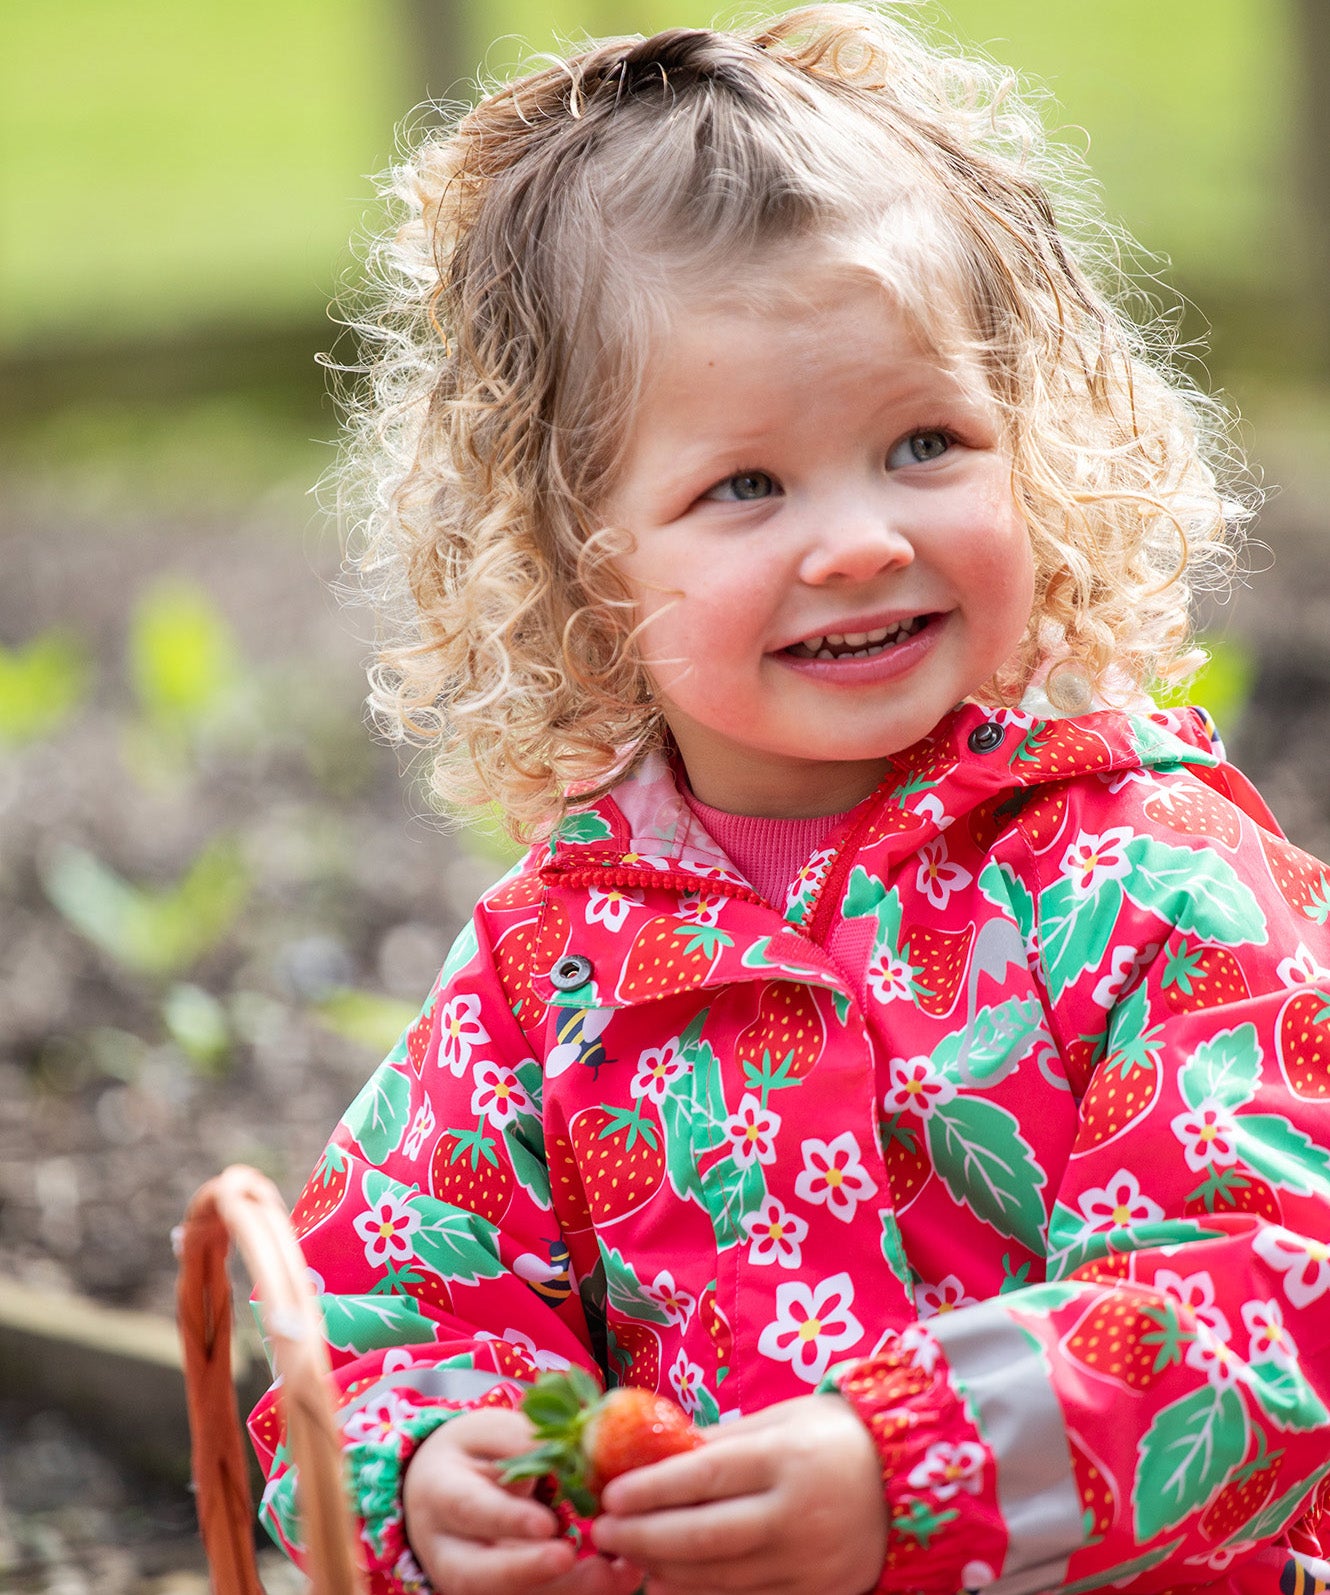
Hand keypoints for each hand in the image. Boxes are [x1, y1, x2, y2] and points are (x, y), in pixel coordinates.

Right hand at [403, 1407, 642, 1594]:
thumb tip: (571, 1456)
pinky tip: (618, 1577)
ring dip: (562, 1590)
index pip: (470, 1510)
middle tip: (573, 1558)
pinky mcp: (499, 1591)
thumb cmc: (474, 1451)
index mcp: (440, 1493)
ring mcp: (470, 1578)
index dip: (508, 1520)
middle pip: (481, 1573)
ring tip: (612, 1573)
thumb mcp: (491, 1431)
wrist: (443, 1485)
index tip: (547, 1525)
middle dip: (529, 1571)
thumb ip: (523, 1443)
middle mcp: (448, 1548)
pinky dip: (575, 1592)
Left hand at [589, 1393, 885, 1594]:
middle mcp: (798, 1513)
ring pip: (720, 1577)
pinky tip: (666, 1584)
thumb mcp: (781, 1419)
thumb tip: (654, 1453)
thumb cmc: (834, 1437)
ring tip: (627, 1554)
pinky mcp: (817, 1594)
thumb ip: (721, 1441)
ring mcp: (810, 1562)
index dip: (652, 1488)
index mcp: (787, 1456)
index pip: (705, 1475)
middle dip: (645, 1535)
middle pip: (706, 1535)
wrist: (908, 1481)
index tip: (611, 1492)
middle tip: (603, 1530)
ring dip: (664, 1568)